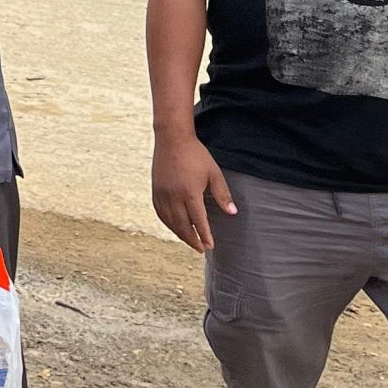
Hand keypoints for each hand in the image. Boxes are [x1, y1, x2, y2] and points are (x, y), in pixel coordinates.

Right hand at [151, 128, 235, 251]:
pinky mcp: (155, 190)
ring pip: (170, 221)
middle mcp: (173, 196)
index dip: (205, 235)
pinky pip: (160, 213)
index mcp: (190, 192)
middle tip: (201, 249)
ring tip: (189, 241)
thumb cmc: (196, 154)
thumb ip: (222, 194)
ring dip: (180, 234)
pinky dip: (168, 223)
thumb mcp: (214, 173)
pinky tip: (174, 227)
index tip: (210, 246)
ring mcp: (162, 193)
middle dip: (192, 240)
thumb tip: (232, 213)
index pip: (198, 221)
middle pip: (182, 226)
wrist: (172, 138)